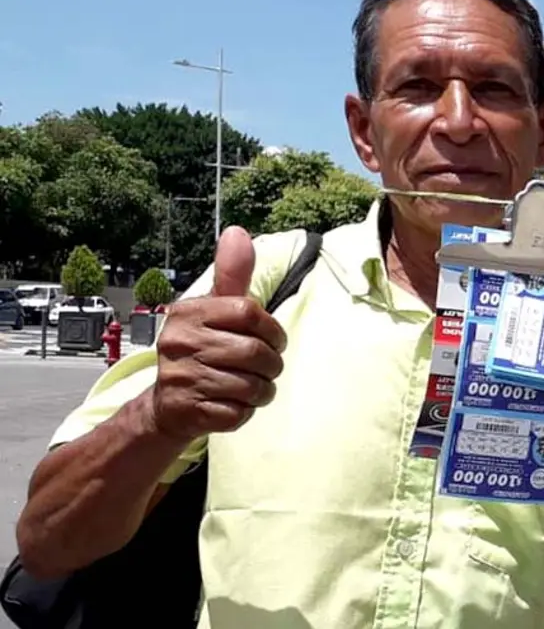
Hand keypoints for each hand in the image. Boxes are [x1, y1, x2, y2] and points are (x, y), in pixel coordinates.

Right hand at [150, 227, 287, 441]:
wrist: (170, 404)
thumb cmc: (205, 347)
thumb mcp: (217, 308)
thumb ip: (232, 274)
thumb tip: (237, 232)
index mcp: (188, 313)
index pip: (249, 313)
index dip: (272, 329)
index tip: (273, 339)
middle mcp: (179, 343)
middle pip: (255, 352)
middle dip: (271, 364)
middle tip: (265, 367)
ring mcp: (181, 379)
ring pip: (251, 386)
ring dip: (262, 390)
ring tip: (251, 386)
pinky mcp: (187, 411)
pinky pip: (239, 413)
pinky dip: (245, 411)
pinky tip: (233, 403)